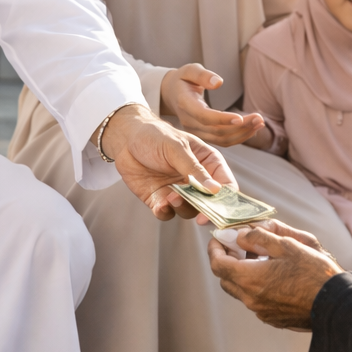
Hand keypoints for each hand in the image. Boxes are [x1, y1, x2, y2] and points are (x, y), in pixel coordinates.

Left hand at [99, 104, 236, 221]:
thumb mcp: (177, 148)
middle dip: (206, 211)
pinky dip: (165, 212)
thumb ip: (194, 169)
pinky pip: (167, 213)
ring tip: (172, 197)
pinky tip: (161, 205)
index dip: (226, 200)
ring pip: (189, 211)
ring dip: (183, 208)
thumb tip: (215, 190)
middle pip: (210, 204)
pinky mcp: (160, 199)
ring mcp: (179, 191)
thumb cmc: (155, 135)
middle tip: (200, 216)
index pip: (226, 185)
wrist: (125, 139)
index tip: (219, 209)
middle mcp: (197, 180)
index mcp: (208, 163)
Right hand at [159, 63, 263, 146]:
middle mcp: (189, 122)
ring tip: (260, 123)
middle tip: (260, 118)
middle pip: (216, 130)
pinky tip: (253, 129)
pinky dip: (239, 137)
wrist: (172, 94)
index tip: (241, 117)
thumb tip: (218, 82)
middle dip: (240, 127)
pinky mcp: (203, 135)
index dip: (222, 119)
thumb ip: (202, 75)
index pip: (204, 116)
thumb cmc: (183, 79)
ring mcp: (195, 131)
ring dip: (243, 133)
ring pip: (221, 139)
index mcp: (185, 104)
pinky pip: (222, 141)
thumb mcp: (189, 70)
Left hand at [209, 220, 343, 329]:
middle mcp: (251, 298)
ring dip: (241, 273)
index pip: (218, 264)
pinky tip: (272, 274)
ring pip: (240, 290)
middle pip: (225, 279)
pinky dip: (254, 285)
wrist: (335, 303)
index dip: (214, 249)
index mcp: (250, 278)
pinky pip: (255, 300)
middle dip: (226, 260)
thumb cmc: (313, 271)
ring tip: (258, 257)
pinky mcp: (273, 318)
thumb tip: (239, 235)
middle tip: (237, 246)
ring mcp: (261, 311)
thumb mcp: (286, 245)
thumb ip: (257, 237)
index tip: (218, 238)